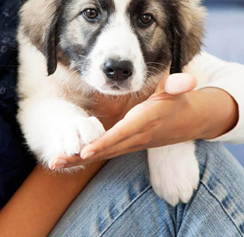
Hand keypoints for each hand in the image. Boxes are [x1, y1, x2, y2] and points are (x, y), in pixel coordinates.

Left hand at [51, 73, 204, 169]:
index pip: (122, 134)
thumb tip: (187, 81)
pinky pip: (104, 153)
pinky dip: (85, 157)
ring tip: (55, 161)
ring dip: (78, 159)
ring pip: (102, 154)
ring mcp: (131, 144)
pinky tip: (67, 159)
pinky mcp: (126, 145)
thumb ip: (179, 84)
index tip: (85, 151)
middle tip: (57, 160)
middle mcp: (136, 136)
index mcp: (145, 121)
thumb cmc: (178, 101)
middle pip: (106, 149)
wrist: (188, 122)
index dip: (104, 142)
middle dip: (81, 155)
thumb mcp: (179, 90)